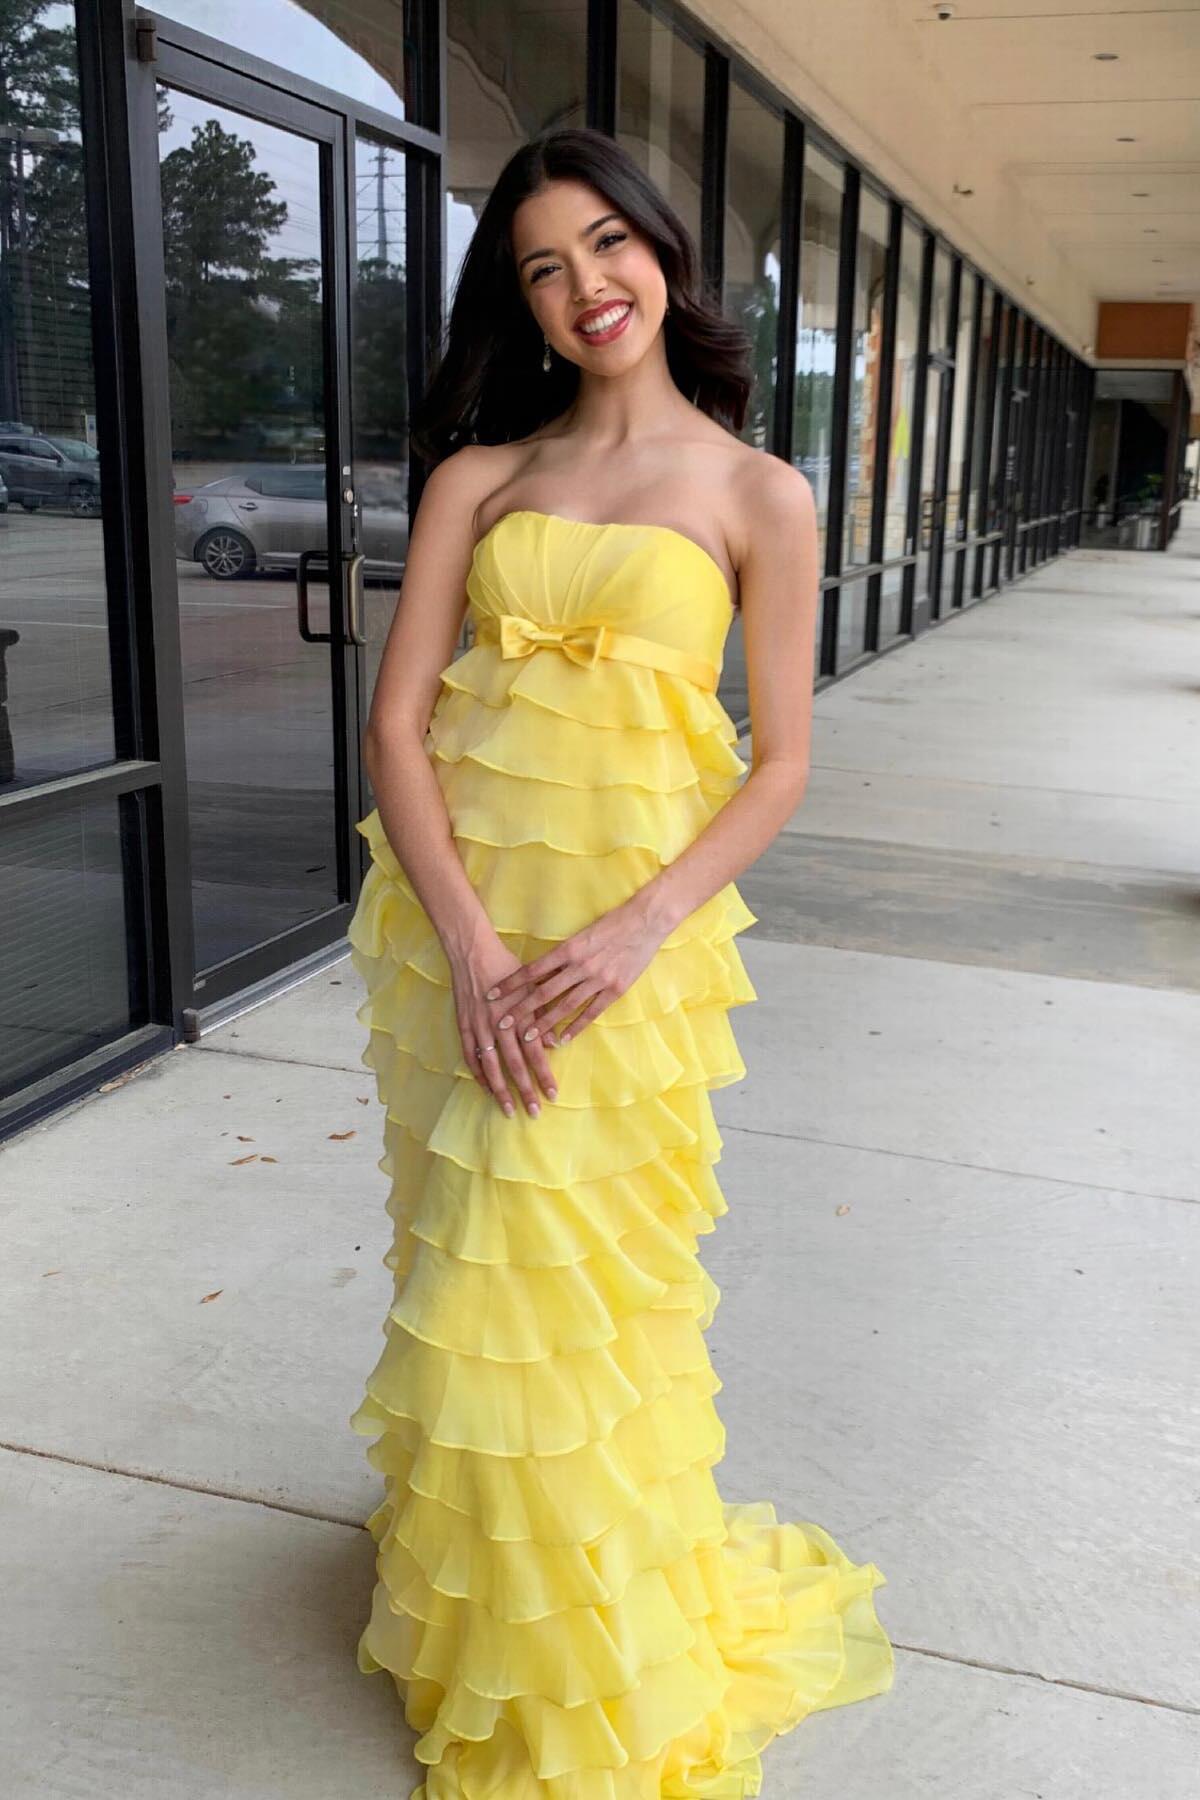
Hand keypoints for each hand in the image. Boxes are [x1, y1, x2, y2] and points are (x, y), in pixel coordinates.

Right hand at [450, 937, 558, 1116]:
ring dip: (500, 1090)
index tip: (552, 1094)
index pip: (534, 1053)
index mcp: (518, 1015)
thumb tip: (552, 1043)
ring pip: (491, 1067)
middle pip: (514, 1065)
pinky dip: (477, 1074)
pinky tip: (485, 1088)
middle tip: (534, 1112)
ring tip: (508, 1109)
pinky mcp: (464, 1025)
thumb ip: (541, 1015)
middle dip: (525, 1090)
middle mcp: (499, 1025)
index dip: (543, 1075)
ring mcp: (479, 1027)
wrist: (472, 952)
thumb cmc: (506, 966)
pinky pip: (470, 1056)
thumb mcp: (531, 987)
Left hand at [482, 896, 667, 1048]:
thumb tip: (540, 971)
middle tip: (501, 1024)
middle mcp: (581, 966)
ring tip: (528, 1038)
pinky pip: (592, 1012)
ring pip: (565, 1006)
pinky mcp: (615, 989)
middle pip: (544, 992)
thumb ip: (564, 954)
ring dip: (545, 1024)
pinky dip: (576, 1027)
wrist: (646, 921)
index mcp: (569, 949)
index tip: (492, 994)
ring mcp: (599, 979)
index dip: (511, 984)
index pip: (533, 970)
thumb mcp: (582, 934)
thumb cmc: (612, 923)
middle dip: (521, 1009)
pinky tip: (563, 1039)